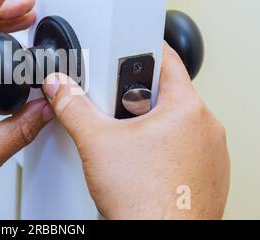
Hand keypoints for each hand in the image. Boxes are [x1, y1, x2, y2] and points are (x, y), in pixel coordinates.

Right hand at [42, 43, 229, 218]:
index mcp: (186, 108)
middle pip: (168, 92)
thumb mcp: (96, 142)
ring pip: (176, 120)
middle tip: (117, 112)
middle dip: (138, 97)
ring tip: (129, 144)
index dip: (143, 50)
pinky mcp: (207, 171)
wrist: (161, 239)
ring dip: (151, 124)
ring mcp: (210, 151)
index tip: (130, 53)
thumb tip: (60, 87)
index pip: (168, 59)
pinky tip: (143, 164)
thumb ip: (73, 106)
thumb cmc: (145, 200)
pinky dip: (164, 147)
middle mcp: (206, 127)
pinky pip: (185, 145)